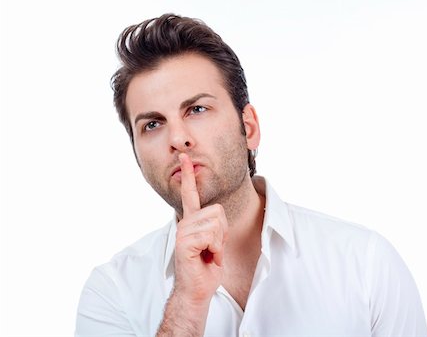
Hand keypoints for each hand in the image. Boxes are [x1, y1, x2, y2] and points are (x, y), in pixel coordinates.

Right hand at [173, 153, 227, 304]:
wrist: (197, 289)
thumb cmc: (206, 267)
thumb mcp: (215, 241)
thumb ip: (214, 225)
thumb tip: (217, 214)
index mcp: (191, 220)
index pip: (189, 194)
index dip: (188, 175)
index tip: (184, 157)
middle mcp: (185, 222)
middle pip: (217, 211)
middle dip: (222, 232)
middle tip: (213, 248)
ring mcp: (183, 232)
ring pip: (216, 223)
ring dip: (219, 243)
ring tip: (209, 254)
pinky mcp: (184, 243)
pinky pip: (211, 236)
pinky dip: (216, 250)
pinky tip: (206, 258)